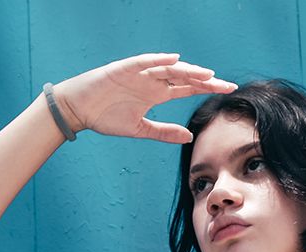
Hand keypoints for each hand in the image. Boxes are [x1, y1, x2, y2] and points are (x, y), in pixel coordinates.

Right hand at [53, 52, 237, 142]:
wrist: (79, 109)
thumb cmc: (106, 117)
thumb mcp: (140, 129)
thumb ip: (164, 131)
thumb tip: (189, 136)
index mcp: (155, 94)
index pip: (187, 88)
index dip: (206, 88)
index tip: (227, 91)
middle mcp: (151, 80)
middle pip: (183, 77)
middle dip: (205, 80)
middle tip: (227, 84)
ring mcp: (138, 73)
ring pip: (168, 68)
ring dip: (188, 70)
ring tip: (207, 74)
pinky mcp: (123, 68)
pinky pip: (143, 62)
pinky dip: (158, 61)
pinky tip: (174, 60)